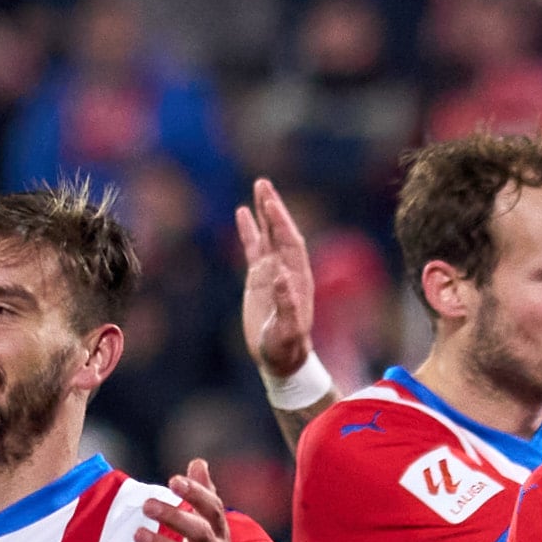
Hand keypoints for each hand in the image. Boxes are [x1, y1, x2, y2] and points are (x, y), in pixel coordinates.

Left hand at [136, 462, 251, 541]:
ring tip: (138, 534)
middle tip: (147, 504)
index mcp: (221, 538)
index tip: (175, 479)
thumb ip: (205, 499)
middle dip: (176, 517)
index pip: (215, 511)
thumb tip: (198, 462)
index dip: (198, 494)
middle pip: (202, 533)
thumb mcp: (213, 534)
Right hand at [238, 178, 315, 382]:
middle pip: (280, 231)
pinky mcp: (260, 278)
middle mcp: (287, 269)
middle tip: (264, 183)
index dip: (281, 223)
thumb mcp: (287, 330)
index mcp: (297, 278)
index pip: (289, 242)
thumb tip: (281, 278)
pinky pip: (254, 247)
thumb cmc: (286, 347)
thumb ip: (287, 305)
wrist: (281, 358)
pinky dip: (250, 230)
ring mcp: (273, 271)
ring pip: (268, 235)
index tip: (271, 204)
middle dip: (273, 208)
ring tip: (259, 186)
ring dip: (264, 212)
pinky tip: (243, 211)